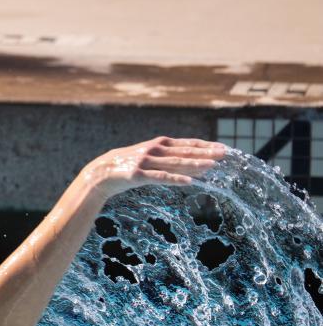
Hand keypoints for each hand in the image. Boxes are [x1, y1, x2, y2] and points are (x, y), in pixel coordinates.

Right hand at [82, 136, 226, 200]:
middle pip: (184, 151)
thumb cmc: (128, 166)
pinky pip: (160, 177)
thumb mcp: (148, 159)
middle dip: (206, 153)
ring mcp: (146, 162)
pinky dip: (175, 179)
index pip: (187, 143)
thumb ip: (168, 160)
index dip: (206, 145)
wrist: (100, 173)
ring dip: (195, 164)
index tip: (223, 148)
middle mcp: (154, 150)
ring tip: (212, 166)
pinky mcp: (138, 174)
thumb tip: (194, 166)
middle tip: (224, 154)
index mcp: (158, 144)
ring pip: (175, 163)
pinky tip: (189, 182)